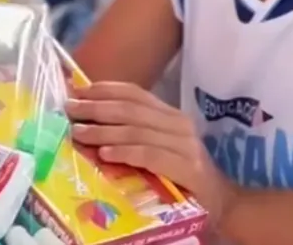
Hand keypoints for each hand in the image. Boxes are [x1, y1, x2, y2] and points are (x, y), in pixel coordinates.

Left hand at [66, 81, 238, 221]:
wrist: (222, 204)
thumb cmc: (182, 178)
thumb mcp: (158, 149)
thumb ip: (133, 134)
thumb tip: (89, 121)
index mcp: (171, 116)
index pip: (135, 93)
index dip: (105, 89)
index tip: (77, 91)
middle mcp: (180, 125)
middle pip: (131, 110)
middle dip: (97, 108)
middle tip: (70, 111)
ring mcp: (186, 146)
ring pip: (137, 131)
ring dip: (104, 131)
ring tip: (79, 133)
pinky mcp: (188, 169)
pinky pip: (151, 155)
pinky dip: (126, 153)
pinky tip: (105, 154)